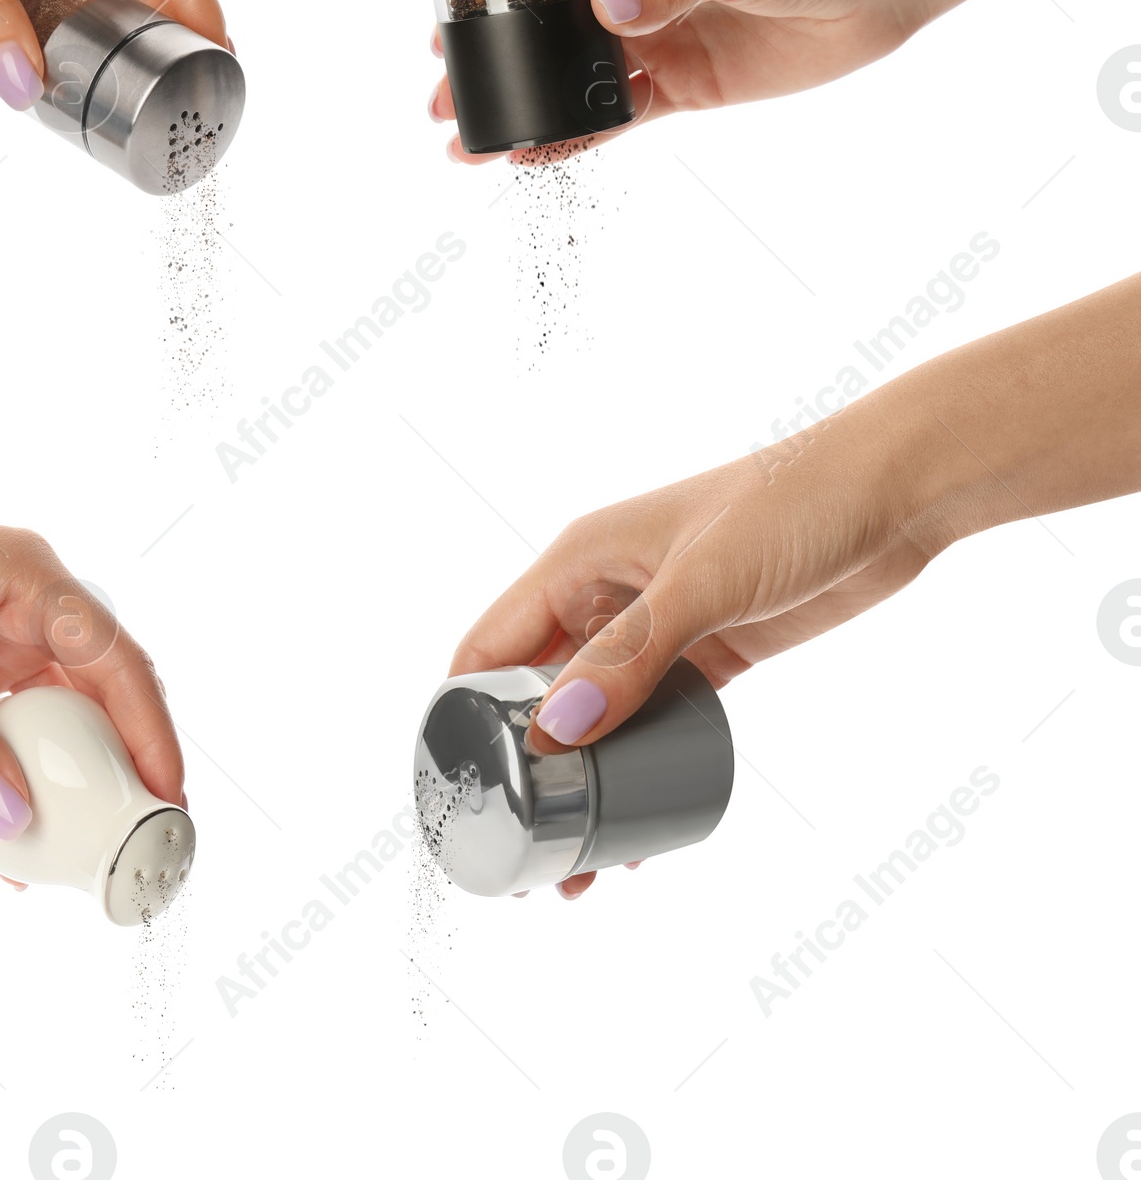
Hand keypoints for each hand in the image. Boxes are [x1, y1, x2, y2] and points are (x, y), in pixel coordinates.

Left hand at [0, 460, 184, 873]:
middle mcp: (19, 602)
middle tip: (142, 834)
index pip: (116, 660)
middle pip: (97, 689)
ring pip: (50, 712)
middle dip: (125, 758)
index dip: (152, 730)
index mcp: (29, 576)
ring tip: (84, 843)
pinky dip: (6, 774)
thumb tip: (9, 819)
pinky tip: (3, 831)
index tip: (170, 797)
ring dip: (67, 773)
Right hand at [432, 0, 911, 163]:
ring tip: (464, 136)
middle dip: (487, 57)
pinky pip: (610, 118)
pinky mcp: (677, 87)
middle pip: (538, 26)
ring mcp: (650, 39)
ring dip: (518, 104)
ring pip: (565, 78)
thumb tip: (608, 7)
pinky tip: (527, 155)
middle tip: (439, 86)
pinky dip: (569, 138)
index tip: (446, 10)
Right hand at [448, 392, 939, 896]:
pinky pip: (653, 717)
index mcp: (580, 560)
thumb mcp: (704, 580)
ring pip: (595, 712)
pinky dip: (639, 764)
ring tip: (577, 859)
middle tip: (522, 848)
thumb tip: (556, 734)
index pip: (492, 643)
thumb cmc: (794, 502)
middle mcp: (605, 592)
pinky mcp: (707, 651)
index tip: (455, 786)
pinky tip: (640, 813)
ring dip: (584, 777)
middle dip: (524, 765)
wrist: (896, 491)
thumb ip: (629, 656)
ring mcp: (655, 624)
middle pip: (538, 689)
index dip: (462, 710)